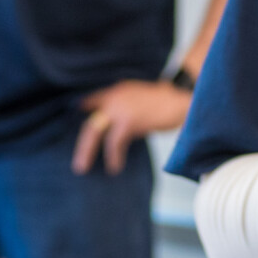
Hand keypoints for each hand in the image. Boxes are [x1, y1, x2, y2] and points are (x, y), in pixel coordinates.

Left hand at [71, 79, 190, 174]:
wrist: (181, 100)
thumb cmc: (167, 103)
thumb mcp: (141, 99)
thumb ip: (127, 107)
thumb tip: (116, 127)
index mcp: (118, 90)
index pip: (93, 100)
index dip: (83, 110)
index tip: (76, 121)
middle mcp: (115, 97)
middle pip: (91, 123)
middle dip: (83, 145)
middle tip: (78, 163)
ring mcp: (120, 108)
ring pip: (95, 132)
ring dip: (88, 151)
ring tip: (84, 167)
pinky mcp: (128, 121)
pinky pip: (114, 142)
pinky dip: (113, 156)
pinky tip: (115, 166)